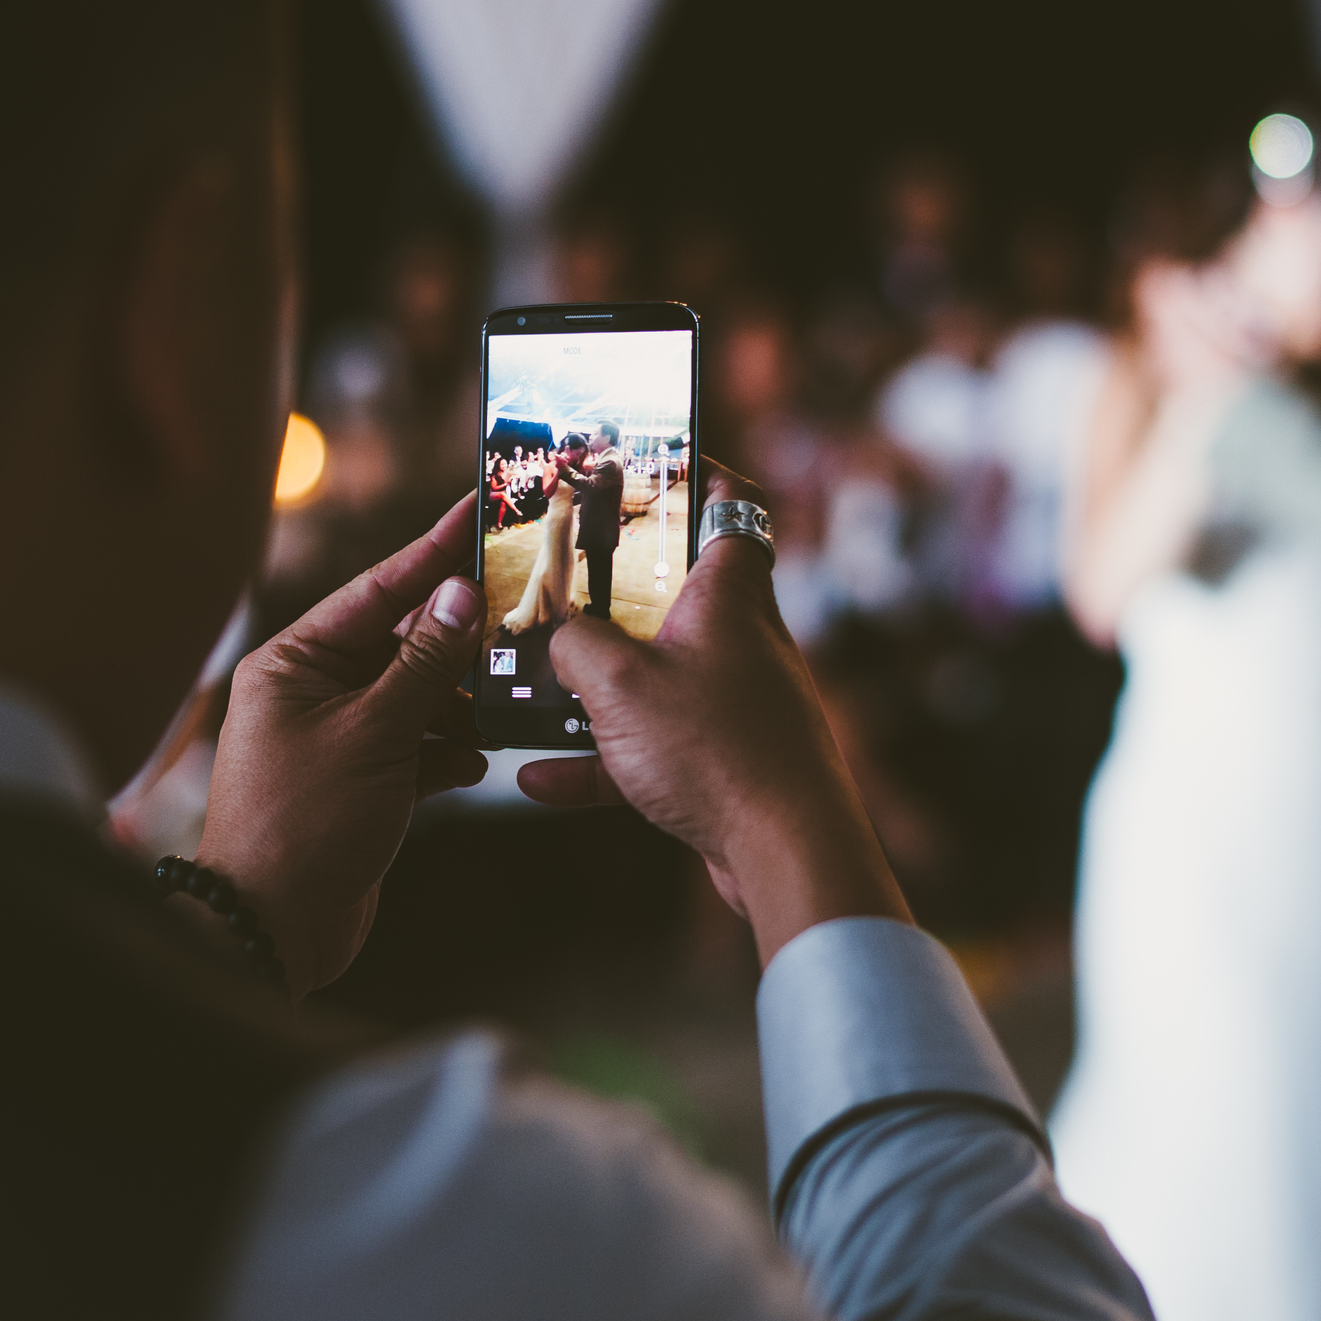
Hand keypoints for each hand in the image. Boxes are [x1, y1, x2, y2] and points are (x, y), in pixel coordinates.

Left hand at [197, 494, 487, 995]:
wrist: (271, 928)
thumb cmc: (303, 824)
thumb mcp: (373, 735)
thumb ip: (421, 665)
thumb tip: (459, 596)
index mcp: (293, 662)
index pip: (376, 590)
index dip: (430, 552)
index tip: (475, 513)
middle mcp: (311, 692)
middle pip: (399, 640)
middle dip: (456, 632)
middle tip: (520, 601)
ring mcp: (337, 738)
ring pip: (414, 695)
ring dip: (459, 697)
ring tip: (511, 685)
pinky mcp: (361, 783)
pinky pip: (416, 747)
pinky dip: (447, 749)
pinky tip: (478, 754)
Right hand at [516, 463, 908, 965]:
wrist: (786, 853)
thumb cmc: (718, 752)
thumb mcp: (619, 685)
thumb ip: (575, 647)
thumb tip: (560, 643)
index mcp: (729, 595)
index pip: (729, 505)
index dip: (696, 476)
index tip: (652, 467)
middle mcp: (739, 640)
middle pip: (677, 595)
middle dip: (613, 596)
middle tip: (560, 586)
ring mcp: (735, 703)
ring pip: (656, 679)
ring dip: (595, 692)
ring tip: (534, 695)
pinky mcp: (725, 763)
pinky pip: (651, 750)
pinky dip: (600, 763)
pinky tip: (539, 780)